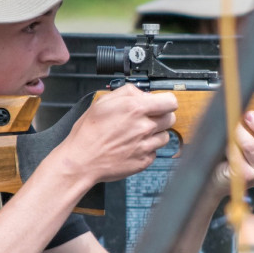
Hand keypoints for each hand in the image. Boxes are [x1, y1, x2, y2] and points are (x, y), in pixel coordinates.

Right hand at [59, 85, 176, 184]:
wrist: (82, 161)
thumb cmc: (89, 133)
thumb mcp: (103, 101)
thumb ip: (128, 92)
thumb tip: (143, 93)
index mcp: (135, 108)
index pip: (170, 101)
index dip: (165, 101)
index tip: (160, 104)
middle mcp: (144, 127)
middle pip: (171, 118)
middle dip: (161, 116)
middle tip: (146, 119)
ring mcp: (146, 145)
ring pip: (166, 135)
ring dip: (155, 133)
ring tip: (137, 134)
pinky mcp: (145, 161)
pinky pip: (155, 151)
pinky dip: (147, 148)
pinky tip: (133, 146)